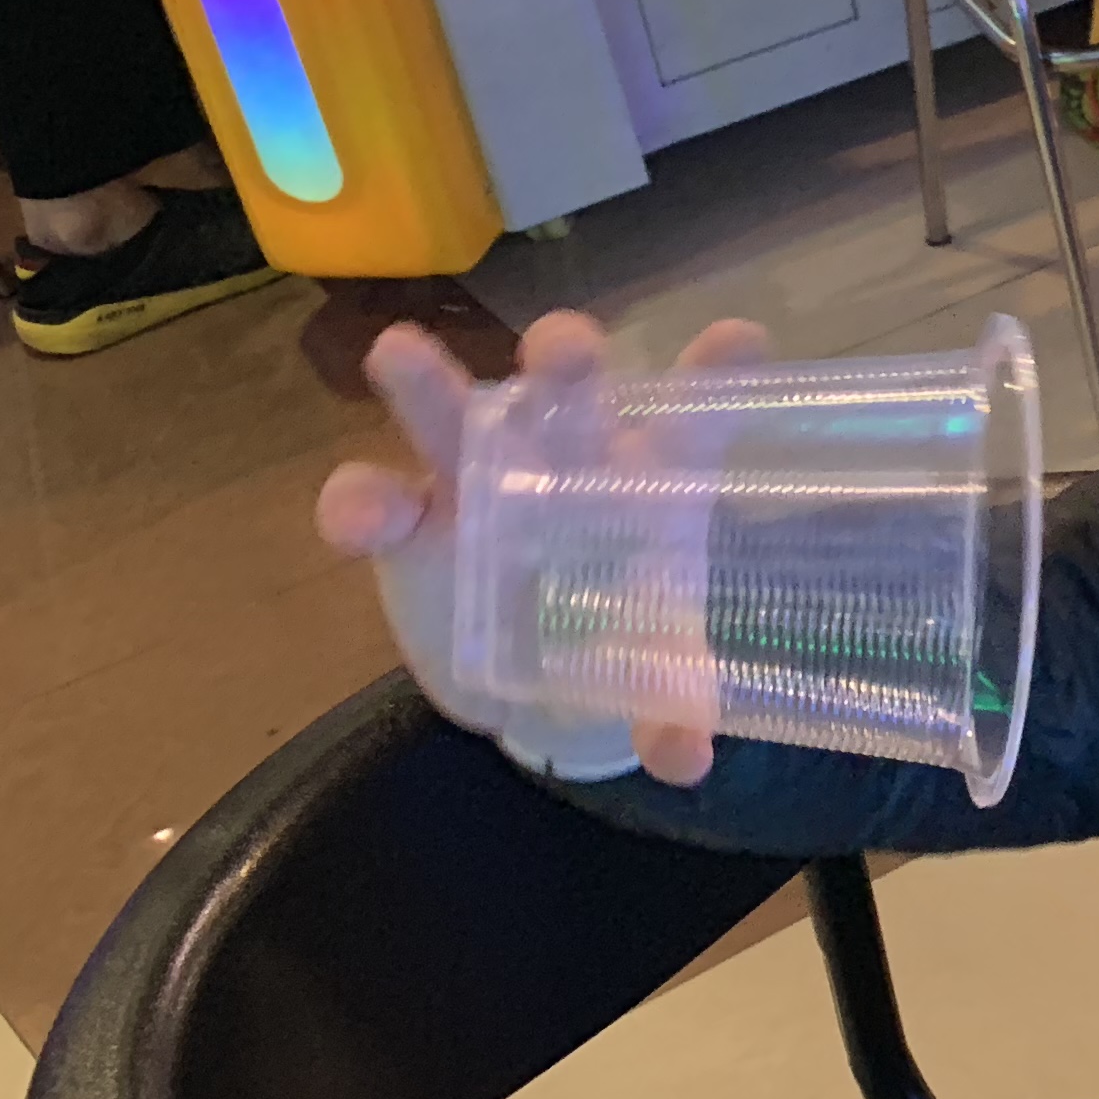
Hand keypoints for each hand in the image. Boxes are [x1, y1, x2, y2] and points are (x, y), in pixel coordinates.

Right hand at [317, 309, 768, 786]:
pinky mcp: (407, 524)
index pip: (697, 417)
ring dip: (427, 384)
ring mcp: (478, 479)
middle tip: (563, 349)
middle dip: (565, 360)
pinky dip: (358, 504)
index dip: (718, 375)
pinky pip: (372, 499)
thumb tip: (684, 759)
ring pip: (450, 415)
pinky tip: (359, 523)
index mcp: (653, 479)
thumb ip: (674, 708)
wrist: (534, 683)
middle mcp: (566, 457)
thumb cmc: (620, 639)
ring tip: (398, 352)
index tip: (740, 340)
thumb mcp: (657, 676)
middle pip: (567, 389)